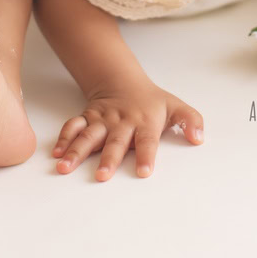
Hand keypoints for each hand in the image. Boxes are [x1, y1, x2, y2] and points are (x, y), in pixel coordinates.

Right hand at [52, 77, 204, 180]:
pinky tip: (56, 154)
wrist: (122, 81)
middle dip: (108, 159)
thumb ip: (191, 121)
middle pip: (115, 141)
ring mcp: (102, 120)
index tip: (144, 173)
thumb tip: (199, 138)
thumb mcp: (175, 106)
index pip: (147, 140)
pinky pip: (73, 127)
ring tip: (65, 167)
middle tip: (102, 177)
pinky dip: (63, 139)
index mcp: (145, 121)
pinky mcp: (87, 118)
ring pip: (88, 135)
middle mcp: (121, 121)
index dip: (146, 155)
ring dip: (76, 151)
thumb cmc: (151, 101)